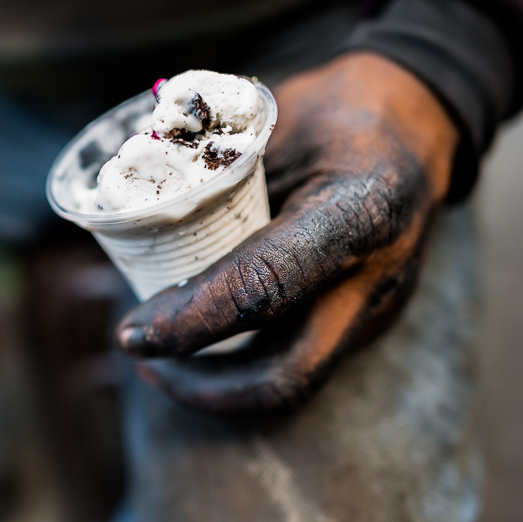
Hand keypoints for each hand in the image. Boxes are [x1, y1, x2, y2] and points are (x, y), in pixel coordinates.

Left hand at [115, 53, 459, 413]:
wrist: (418, 127)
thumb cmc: (336, 112)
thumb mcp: (270, 121)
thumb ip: (211, 174)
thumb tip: (126, 218)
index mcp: (357, 209)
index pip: (265, 286)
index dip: (190, 319)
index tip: (132, 332)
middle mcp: (375, 275)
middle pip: (285, 372)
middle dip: (200, 384)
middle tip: (140, 354)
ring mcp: (376, 309)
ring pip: (291, 382)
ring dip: (214, 387)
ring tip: (156, 359)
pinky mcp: (366, 323)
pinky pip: (297, 362)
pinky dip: (239, 366)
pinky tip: (197, 345)